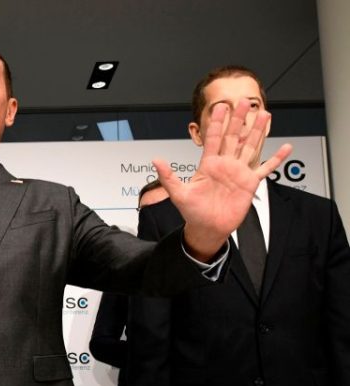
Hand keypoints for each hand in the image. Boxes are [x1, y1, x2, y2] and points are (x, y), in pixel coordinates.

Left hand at [153, 99, 291, 260]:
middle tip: (243, 101)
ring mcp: (238, 172)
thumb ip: (168, 176)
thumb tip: (156, 160)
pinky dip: (276, 159)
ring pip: (250, 146)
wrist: (208, 228)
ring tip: (264, 114)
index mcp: (208, 164)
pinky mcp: (250, 183)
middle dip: (238, 119)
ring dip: (257, 131)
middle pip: (233, 136)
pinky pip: (265, 168)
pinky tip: (285, 147)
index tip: (220, 106)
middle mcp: (225, 165)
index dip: (217, 122)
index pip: (213, 138)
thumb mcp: (178, 193)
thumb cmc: (193, 212)